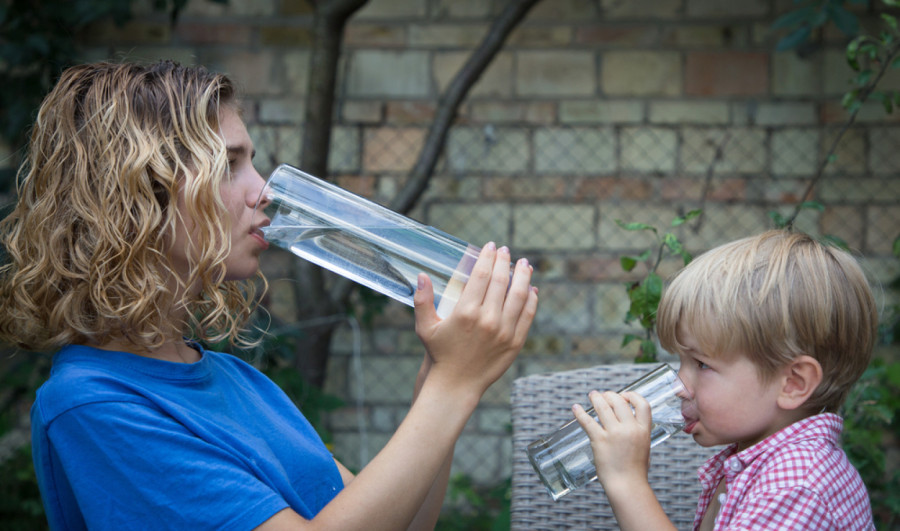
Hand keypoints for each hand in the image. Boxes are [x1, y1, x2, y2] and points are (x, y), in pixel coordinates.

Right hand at [412, 242, 537, 397]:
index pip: (482, 275)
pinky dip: (532, 299)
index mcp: (466, 312)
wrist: (456, 384)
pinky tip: (531, 289)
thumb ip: (422, 300)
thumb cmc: (440, 353)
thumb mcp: (425, 327)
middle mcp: (487, 319)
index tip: (491, 247)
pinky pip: (528, 315)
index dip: (488, 257)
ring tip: (524, 264)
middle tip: (506, 251)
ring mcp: (504, 331)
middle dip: (505, 261)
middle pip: (501, 281)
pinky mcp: (515, 343)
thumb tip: (422, 275)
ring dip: (523, 276)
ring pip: (519, 295)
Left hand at [573, 390, 651, 489]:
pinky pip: (588, 421)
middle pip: (619, 401)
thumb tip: (629, 424)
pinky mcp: (600, 440)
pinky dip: (580, 413)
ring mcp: (614, 434)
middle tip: (603, 396)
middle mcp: (630, 429)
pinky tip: (575, 408)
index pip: (642, 404)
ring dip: (596, 398)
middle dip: (610, 395)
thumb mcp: (644, 448)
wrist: (627, 486)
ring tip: (592, 395)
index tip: (625, 395)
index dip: (633, 396)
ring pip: (603, 407)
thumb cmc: (635, 471)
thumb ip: (637, 434)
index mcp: (643, 431)